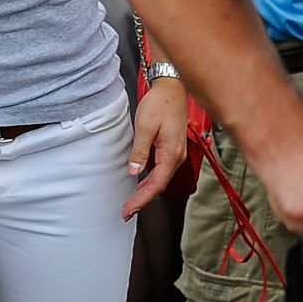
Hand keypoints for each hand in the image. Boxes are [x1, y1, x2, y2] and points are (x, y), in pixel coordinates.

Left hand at [123, 79, 189, 218]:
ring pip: (161, 179)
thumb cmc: (160, 104)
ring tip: (131, 203)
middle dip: (143, 200)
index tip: (129, 210)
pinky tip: (141, 184)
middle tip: (126, 212)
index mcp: (171, 154)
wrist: (173, 89)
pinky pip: (162, 171)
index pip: (156, 184)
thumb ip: (140, 151)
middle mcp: (177, 157)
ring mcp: (176, 154)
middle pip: (159, 186)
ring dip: (146, 192)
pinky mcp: (172, 149)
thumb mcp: (145, 126)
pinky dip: (151, 181)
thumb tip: (134, 172)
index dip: (142, 199)